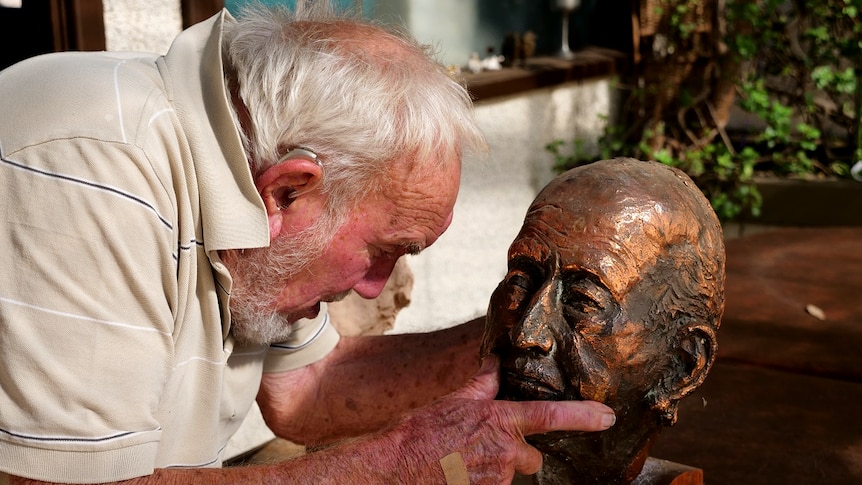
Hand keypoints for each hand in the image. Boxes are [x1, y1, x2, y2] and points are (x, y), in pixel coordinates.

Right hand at [382, 355, 615, 483]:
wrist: (396, 467)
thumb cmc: (420, 433)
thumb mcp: (453, 401)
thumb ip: (482, 384)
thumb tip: (495, 361)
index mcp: (500, 421)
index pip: (551, 417)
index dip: (584, 416)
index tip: (607, 416)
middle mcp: (505, 452)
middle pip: (531, 457)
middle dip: (515, 453)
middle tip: (483, 448)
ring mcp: (498, 478)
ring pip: (511, 474)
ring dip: (496, 468)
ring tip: (464, 462)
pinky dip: (483, 480)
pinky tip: (461, 474)